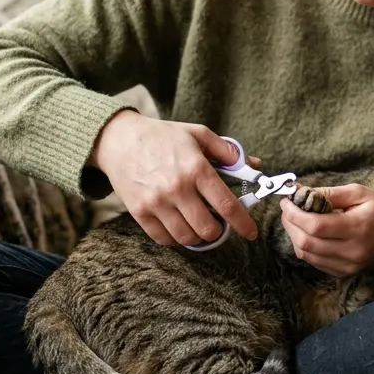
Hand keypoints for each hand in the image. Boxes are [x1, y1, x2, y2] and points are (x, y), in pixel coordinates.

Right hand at [90, 110, 260, 246]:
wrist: (119, 139)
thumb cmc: (161, 136)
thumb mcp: (198, 134)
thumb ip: (227, 151)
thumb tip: (254, 165)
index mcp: (196, 168)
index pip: (227, 205)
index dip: (243, 224)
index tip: (250, 233)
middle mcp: (177, 187)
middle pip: (208, 228)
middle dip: (219, 231)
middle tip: (218, 224)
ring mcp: (157, 202)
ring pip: (187, 237)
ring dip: (198, 236)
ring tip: (198, 224)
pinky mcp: (139, 212)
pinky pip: (164, 239)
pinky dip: (175, 238)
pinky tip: (178, 225)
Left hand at [280, 184, 373, 276]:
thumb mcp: (360, 193)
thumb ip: (330, 193)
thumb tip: (301, 192)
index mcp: (357, 228)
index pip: (315, 225)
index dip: (295, 213)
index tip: (287, 201)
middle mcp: (351, 251)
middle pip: (307, 242)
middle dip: (290, 224)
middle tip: (288, 209)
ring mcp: (347, 265)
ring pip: (307, 255)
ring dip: (294, 236)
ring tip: (295, 220)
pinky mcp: (344, 272)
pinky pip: (315, 262)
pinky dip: (305, 248)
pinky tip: (307, 234)